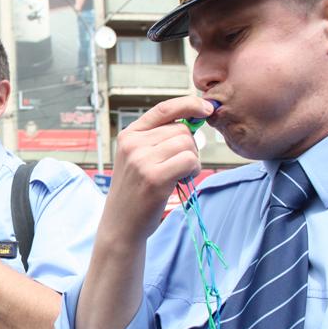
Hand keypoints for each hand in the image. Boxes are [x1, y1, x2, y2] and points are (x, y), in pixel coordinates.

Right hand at [106, 96, 212, 240]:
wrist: (121, 224)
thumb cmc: (136, 190)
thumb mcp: (137, 158)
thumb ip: (159, 138)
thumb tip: (195, 118)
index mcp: (128, 135)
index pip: (163, 109)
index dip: (189, 104)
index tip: (206, 108)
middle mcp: (132, 144)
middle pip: (181, 129)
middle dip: (189, 145)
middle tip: (178, 165)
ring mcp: (141, 161)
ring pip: (187, 144)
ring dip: (192, 159)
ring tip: (178, 174)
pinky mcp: (154, 178)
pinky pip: (190, 160)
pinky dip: (193, 170)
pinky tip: (181, 180)